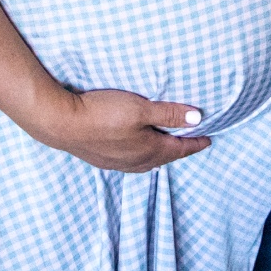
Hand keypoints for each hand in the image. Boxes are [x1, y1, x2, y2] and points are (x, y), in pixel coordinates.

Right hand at [28, 87, 211, 172]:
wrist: (63, 124)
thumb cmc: (103, 112)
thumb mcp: (141, 108)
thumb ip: (169, 113)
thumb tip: (198, 118)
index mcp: (150, 149)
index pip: (179, 148)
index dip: (195, 143)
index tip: (208, 139)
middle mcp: (136, 161)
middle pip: (165, 157)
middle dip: (179, 150)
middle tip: (191, 143)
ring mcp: (118, 163)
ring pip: (148, 162)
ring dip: (160, 155)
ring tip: (166, 149)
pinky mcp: (103, 160)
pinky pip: (132, 162)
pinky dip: (143, 157)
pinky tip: (136, 152)